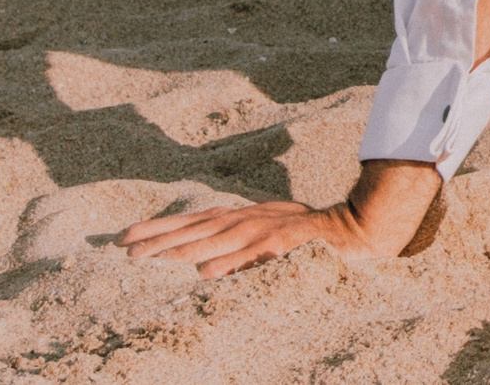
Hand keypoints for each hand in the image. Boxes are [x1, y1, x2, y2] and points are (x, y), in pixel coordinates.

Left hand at [120, 160, 441, 278]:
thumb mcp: (274, 241)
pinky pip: (261, 251)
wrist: (368, 227)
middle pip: (202, 225)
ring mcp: (277, 225)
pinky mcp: (297, 238)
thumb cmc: (318, 240)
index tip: (123, 238)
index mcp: (250, 217)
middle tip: (121, 249)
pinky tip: (206, 273)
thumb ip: (242, 250)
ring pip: (223, 236)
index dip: (161, 227)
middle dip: (160, 236)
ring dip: (185, 247)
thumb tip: (200, 266)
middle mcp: (258, 217)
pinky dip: (233, 260)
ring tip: (149, 260)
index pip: (197, 220)